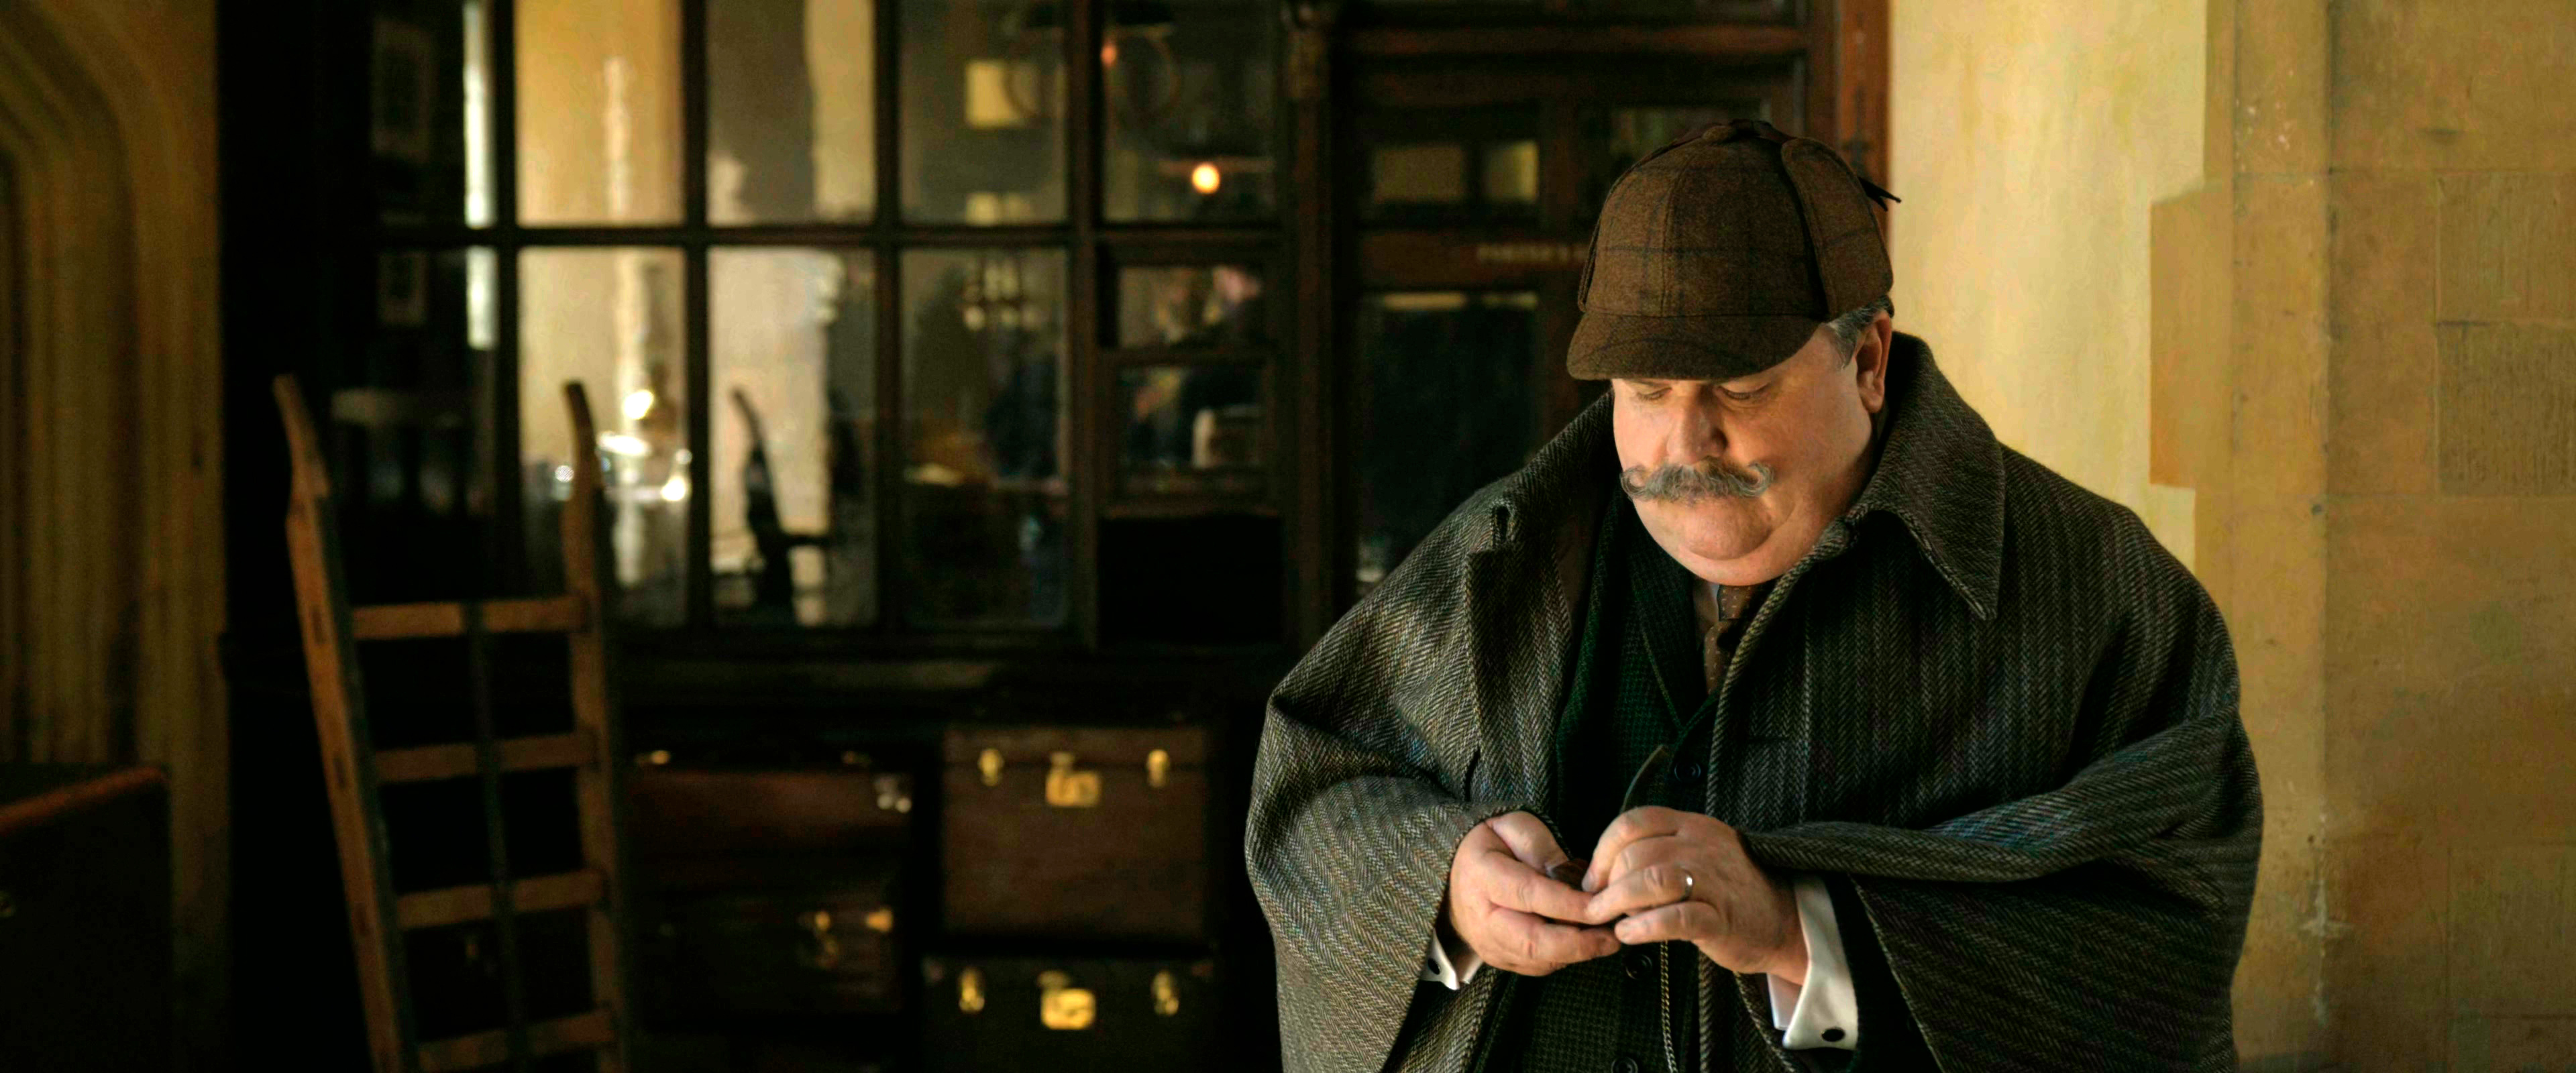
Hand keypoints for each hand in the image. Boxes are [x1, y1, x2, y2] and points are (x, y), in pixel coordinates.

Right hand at [1445, 811, 1620, 975]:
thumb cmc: (1490, 845)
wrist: (1454, 873)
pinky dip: (1563, 958)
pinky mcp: (1498, 959)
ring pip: (1538, 960)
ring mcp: (1488, 944)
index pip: (1530, 896)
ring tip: (1605, 938)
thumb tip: (1571, 877)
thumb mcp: (1513, 826)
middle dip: (1578, 944)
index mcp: (1482, 877)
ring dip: (1576, 953)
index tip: (1601, 906)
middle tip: (1612, 937)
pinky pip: (1536, 967)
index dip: (1569, 905)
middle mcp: (1481, 918)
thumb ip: (1541, 847)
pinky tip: (1581, 941)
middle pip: (1533, 942)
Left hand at [1581, 806, 1807, 984]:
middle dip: (1607, 881)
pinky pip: (1674, 918)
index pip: (1634, 822)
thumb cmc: (1726, 889)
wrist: (1782, 919)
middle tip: (1598, 906)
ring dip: (1619, 900)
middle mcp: (1701, 846)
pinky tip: (1629, 933)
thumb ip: (1655, 853)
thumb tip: (1600, 874)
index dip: (1603, 850)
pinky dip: (1644, 926)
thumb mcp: (1694, 855)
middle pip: (1636, 852)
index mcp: (1691, 826)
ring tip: (1609, 919)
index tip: (1594, 879)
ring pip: (1652, 878)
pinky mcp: (1720, 918)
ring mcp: (1713, 881)